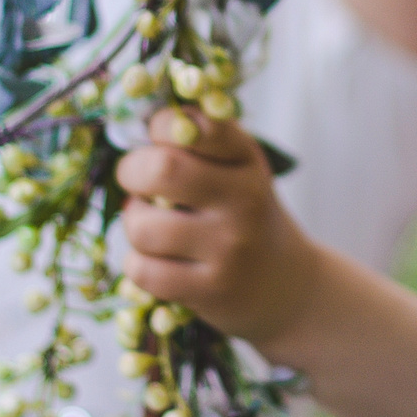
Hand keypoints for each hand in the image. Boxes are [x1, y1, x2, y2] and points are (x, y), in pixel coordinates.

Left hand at [117, 109, 321, 350]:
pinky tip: (157, 260)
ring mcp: (229, 248)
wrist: (287, 284)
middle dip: (131, 172)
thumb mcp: (239, 169)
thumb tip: (130, 127)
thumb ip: (197, 144)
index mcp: (247, 159)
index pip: (196, 125)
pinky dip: (137, 264)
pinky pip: (142, 271)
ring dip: (134, 224)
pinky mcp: (211, 290)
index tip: (157, 139)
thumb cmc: (245, 215)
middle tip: (136, 181)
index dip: (160, 126)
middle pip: (160, 169)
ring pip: (142, 227)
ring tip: (152, 226)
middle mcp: (244, 200)